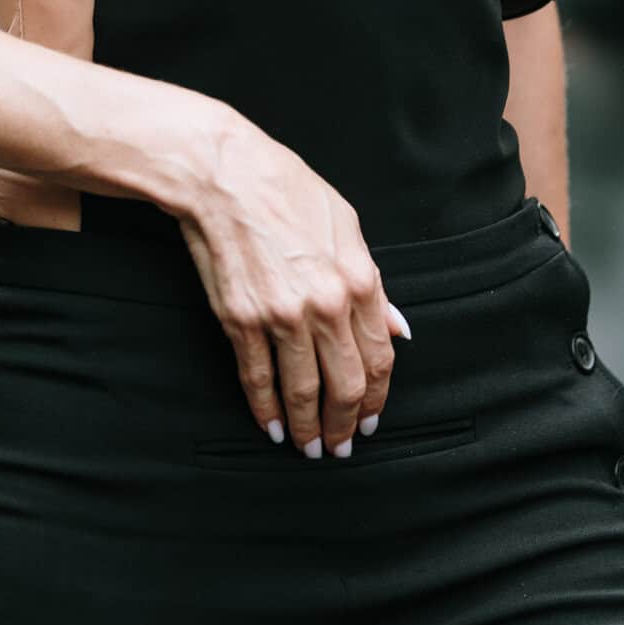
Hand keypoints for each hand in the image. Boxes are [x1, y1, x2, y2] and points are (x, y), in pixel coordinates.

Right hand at [173, 113, 410, 459]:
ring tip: (310, 447)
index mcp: (358, 279)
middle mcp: (325, 304)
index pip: (379, 357)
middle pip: (346, 384)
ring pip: (303, 391)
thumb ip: (373, 284)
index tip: (372, 416)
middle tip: (344, 445)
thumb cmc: (288, 190)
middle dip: (347, 423)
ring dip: (309, 428)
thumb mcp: (347, 225)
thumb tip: (397, 328)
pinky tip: (272, 427)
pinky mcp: (241, 322)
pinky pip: (259, 379)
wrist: (226, 177)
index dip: (377, 395)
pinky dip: (266, 411)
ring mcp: (281, 316)